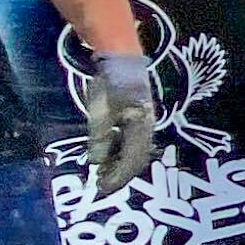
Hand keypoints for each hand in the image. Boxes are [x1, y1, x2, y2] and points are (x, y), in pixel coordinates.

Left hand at [83, 52, 158, 196]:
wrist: (121, 57)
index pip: (132, 160)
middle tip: (101, 183)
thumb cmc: (110, 84)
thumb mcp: (101, 112)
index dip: (118, 177)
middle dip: (120, 174)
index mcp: (141, 127)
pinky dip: (118, 152)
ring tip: (102, 172)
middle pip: (137, 159)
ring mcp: (143, 121)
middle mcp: (146, 127)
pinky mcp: (137, 116)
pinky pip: (131, 141)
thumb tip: (97, 162)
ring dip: (119, 164)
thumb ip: (100, 138)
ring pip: (134, 151)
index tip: (102, 187)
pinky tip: (106, 153)